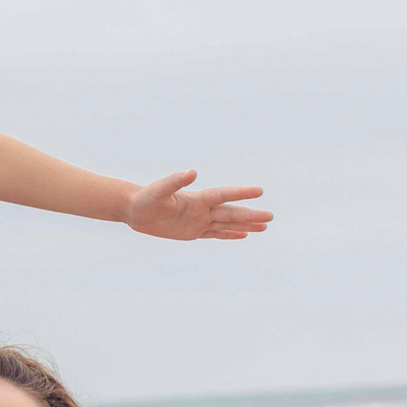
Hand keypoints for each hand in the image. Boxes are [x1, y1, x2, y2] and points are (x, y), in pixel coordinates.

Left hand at [124, 169, 271, 240]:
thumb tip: (192, 171)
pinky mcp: (193, 232)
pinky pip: (215, 234)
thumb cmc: (145, 198)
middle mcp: (201, 209)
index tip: (259, 191)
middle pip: (231, 212)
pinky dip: (230, 234)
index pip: (223, 195)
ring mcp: (199, 221)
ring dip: (246, 225)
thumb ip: (175, 181)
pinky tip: (244, 234)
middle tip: (271, 216)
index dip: (240, 193)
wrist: (135, 210)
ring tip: (265, 226)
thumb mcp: (158, 190)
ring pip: (227, 223)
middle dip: (250, 215)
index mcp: (196, 198)